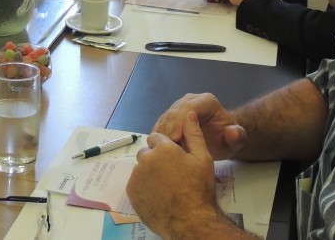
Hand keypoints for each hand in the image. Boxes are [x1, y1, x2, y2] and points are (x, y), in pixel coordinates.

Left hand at [127, 112, 221, 236]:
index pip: (157, 138)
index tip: (174, 159)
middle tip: (171, 174)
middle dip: (155, 159)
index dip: (165, 147)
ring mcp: (137, 175)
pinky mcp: (131, 191)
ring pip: (141, 168)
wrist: (190, 220)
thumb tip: (188, 114)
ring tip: (165, 186)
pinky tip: (157, 195)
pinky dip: (143, 186)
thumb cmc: (198, 188)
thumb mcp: (203, 158)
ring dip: (149, 172)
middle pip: (147, 152)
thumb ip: (194, 133)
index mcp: (163, 147)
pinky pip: (136, 183)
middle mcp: (146, 158)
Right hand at [152, 93, 246, 160]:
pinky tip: (156, 147)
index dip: (181, 121)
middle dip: (169, 128)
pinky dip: (157, 134)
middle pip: (175, 111)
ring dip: (161, 132)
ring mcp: (179, 107)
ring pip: (165, 117)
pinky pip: (161, 123)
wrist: (220, 139)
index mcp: (206, 101)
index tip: (176, 138)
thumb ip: (238, 136)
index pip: (190, 107)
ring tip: (160, 149)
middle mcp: (190, 100)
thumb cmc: (227, 140)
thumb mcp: (237, 140)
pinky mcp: (170, 117)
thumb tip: (231, 132)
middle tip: (165, 146)